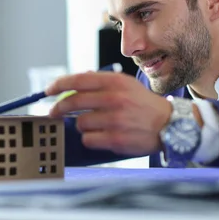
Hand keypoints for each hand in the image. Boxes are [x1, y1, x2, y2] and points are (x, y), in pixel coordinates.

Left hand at [45, 71, 173, 156]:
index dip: (59, 85)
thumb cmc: (144, 105)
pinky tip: (100, 136)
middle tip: (53, 112)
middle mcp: (115, 99)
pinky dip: (90, 139)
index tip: (48, 91)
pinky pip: (88, 139)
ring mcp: (115, 120)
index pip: (79, 80)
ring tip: (93, 125)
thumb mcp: (126, 85)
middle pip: (73, 102)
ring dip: (81, 125)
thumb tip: (74, 83)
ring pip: (80, 123)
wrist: (170, 125)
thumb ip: (101, 82)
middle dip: (58, 108)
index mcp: (115, 82)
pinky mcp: (116, 139)